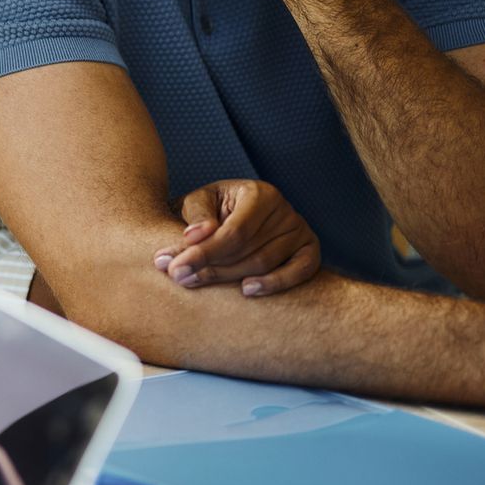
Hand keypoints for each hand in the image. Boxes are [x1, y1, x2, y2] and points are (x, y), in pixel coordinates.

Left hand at [155, 179, 321, 296]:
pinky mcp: (309, 251)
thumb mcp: (198, 202)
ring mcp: (300, 231)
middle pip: (248, 251)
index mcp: (259, 193)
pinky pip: (300, 272)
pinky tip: (247, 290)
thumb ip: (196, 215)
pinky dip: (276, 284)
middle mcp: (284, 210)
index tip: (175, 267)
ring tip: (196, 282)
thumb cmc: (213, 209)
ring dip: (230, 278)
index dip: (205, 252)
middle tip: (179, 278)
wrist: (233, 214)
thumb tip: (195, 235)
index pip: (234, 231)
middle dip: (211, 267)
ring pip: (265, 264)